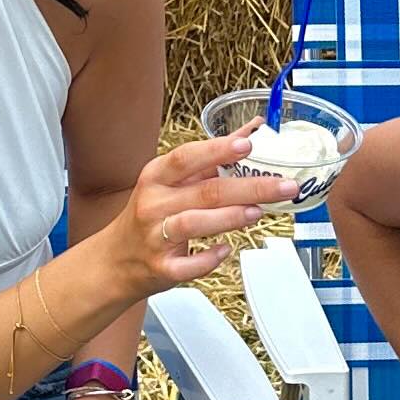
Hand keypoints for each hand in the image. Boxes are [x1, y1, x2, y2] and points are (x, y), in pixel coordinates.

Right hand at [108, 132, 282, 300]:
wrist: (116, 260)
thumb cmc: (151, 215)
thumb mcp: (171, 182)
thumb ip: (211, 159)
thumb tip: (252, 132)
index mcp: (157, 177)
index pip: (187, 157)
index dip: (217, 150)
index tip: (247, 144)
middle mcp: (154, 204)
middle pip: (205, 191)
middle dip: (249, 188)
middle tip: (284, 186)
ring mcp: (156, 237)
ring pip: (194, 224)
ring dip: (230, 218)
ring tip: (258, 212)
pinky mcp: (161, 267)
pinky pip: (187, 266)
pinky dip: (208, 259)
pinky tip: (227, 250)